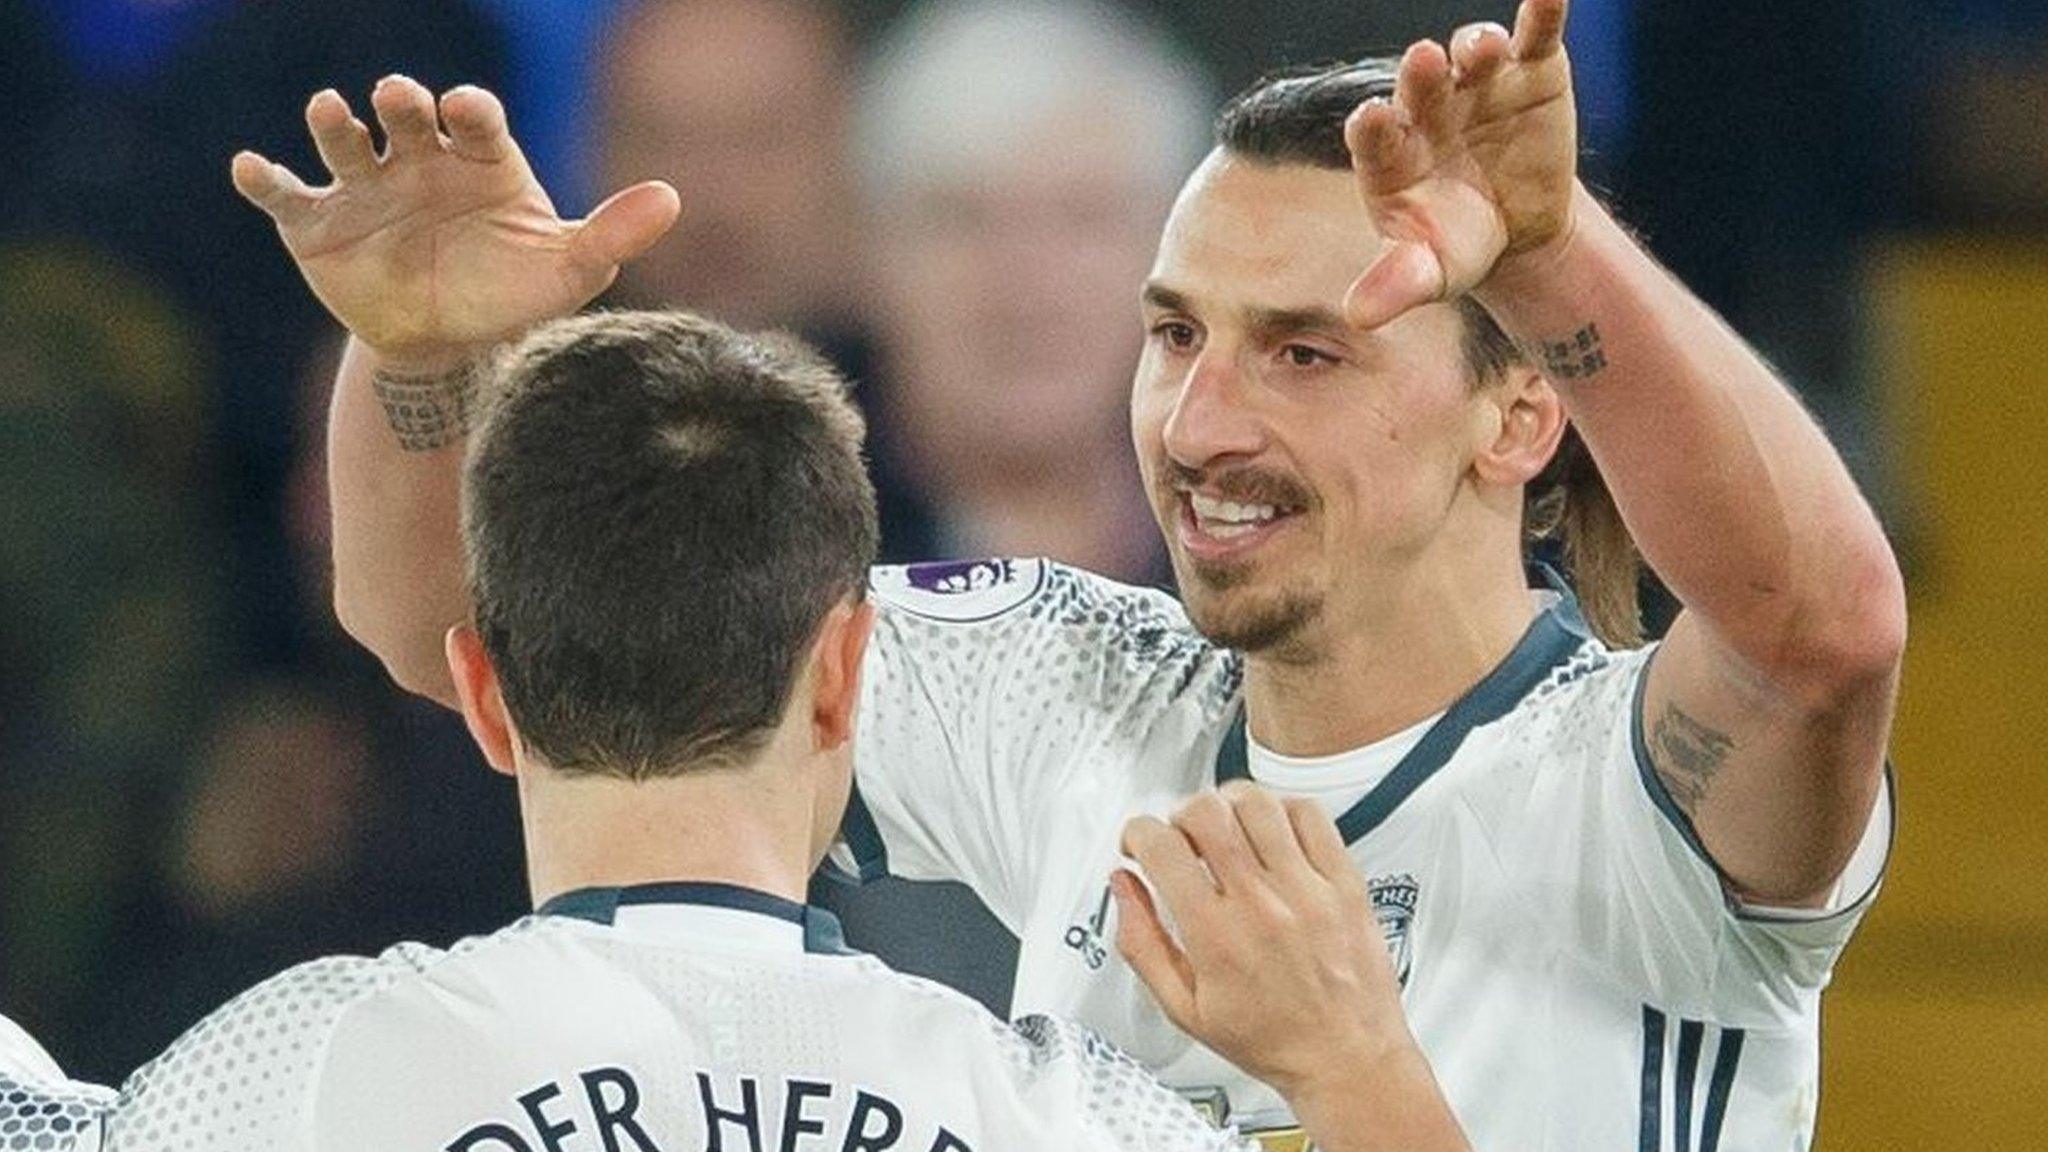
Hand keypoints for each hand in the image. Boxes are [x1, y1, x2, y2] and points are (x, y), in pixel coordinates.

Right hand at [230, 78, 679, 364]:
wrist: (446, 342)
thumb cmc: (512, 292)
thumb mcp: (568, 270)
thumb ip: (615, 233)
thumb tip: (672, 197)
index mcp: (479, 157)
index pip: (476, 120)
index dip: (471, 111)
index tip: (467, 109)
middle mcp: (418, 158)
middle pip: (406, 116)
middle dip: (402, 102)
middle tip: (401, 98)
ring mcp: (364, 185)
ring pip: (343, 141)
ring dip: (334, 123)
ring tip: (330, 111)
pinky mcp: (316, 222)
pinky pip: (285, 195)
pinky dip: (265, 180)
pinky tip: (250, 168)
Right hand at [1113, 782, 1410, 1099]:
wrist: (1347, 1060)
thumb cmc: (1273, 1040)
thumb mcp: (1185, 1011)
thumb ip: (1141, 945)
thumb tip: (1124, 888)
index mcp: (1215, 937)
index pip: (1161, 847)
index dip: (1137, 834)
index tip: (1140, 845)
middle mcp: (1261, 906)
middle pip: (1206, 812)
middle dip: (1179, 814)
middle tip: (1182, 837)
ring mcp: (1307, 890)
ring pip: (1258, 804)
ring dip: (1228, 804)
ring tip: (1226, 828)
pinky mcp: (1345, 883)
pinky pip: (1312, 816)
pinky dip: (1283, 809)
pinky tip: (1273, 831)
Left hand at [1343, 0, 1576, 329]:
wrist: (1516, 229)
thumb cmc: (1456, 246)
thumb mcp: (1430, 270)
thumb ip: (1396, 283)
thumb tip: (1357, 316)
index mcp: (1390, 151)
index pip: (1373, 135)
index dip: (1372, 127)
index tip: (1371, 121)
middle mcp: (1427, 106)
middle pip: (1421, 85)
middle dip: (1422, 75)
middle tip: (1423, 62)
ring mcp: (1478, 83)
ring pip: (1474, 53)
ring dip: (1477, 45)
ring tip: (1482, 48)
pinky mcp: (1531, 69)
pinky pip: (1537, 32)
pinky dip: (1545, 9)